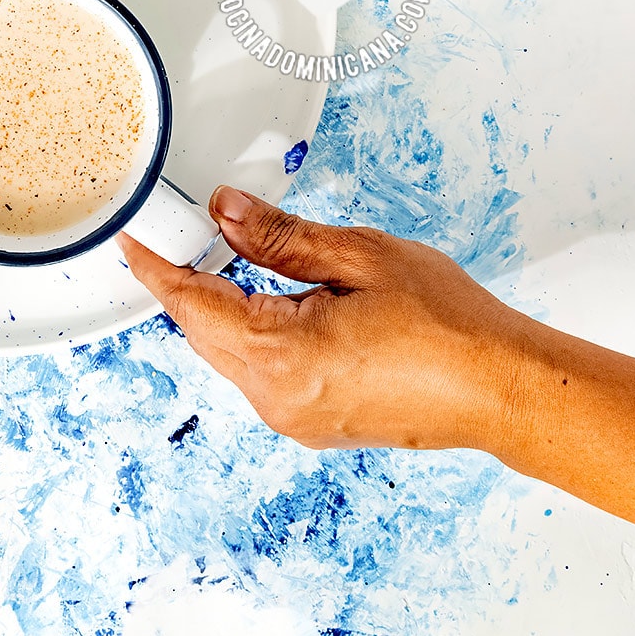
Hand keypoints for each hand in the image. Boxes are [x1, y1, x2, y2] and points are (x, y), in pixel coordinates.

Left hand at [118, 186, 527, 452]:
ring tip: (230, 255)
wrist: (502, 388)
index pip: (192, 304)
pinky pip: (260, 373)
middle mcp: (277, 399)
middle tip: (183, 231)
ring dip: (222, 308)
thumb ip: (279, 236)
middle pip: (204, 333)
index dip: (157, 268)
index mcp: (281, 356)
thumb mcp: (359, 256)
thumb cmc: (448, 324)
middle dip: (188, 282)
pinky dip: (253, 334)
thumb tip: (224, 211)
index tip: (133, 241)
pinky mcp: (314, 424)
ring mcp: (295, 419)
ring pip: (230, 355)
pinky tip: (273, 300)